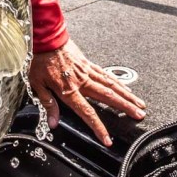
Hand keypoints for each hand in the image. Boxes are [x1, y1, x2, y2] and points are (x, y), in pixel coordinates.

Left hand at [29, 38, 146, 146]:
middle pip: (108, 97)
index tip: (107, 139)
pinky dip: (118, 82)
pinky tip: (126, 87)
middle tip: (139, 116)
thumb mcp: (37, 84)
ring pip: (112, 86)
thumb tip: (53, 122)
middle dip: (125, 108)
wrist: (46, 37)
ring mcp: (87, 72)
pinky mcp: (88, 64)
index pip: (87, 113)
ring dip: (127, 96)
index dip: (98, 128)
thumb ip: (48, 104)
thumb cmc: (40, 59)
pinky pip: (106, 75)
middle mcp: (82, 81)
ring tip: (139, 104)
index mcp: (69, 90)